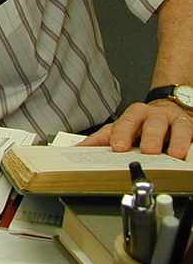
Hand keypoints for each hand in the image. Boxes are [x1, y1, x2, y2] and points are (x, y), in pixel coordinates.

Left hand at [77, 100, 192, 158]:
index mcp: (133, 115)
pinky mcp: (188, 126)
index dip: (121, 135)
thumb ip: (103, 138)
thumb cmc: (142, 124)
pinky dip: (188, 142)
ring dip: (174, 140)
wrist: (169, 109)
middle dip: (148, 137)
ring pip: (173, 127)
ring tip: (173, 154)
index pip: (124, 123)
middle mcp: (152, 115)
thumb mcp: (122, 129)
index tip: (117, 147)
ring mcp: (172, 120)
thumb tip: (81, 148)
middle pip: (149, 123)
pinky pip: (189, 132)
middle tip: (147, 150)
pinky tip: (186, 152)